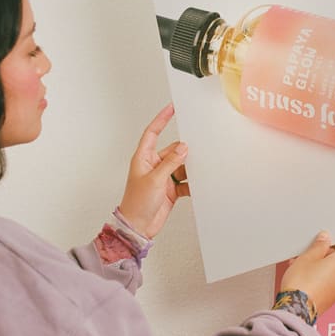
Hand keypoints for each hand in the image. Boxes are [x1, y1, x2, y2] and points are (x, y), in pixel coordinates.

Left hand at [118, 103, 189, 238]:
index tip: (171, 108)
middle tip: (197, 149)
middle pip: (172, 151)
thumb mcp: (155, 180)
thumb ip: (171, 162)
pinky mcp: (170, 190)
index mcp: (143, 158)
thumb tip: (183, 147)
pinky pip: (184, 181)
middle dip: (184, 152)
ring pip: (181, 166)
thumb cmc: (137, 203)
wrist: (138, 227)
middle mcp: (153, 165)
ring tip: (197, 171)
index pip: (153, 133)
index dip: (161, 119)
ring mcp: (162, 178)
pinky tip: (195, 186)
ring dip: (188, 169)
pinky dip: (190, 183)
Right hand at [279, 232, 334, 315]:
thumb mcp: (307, 257)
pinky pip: (329, 283)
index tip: (330, 240)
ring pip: (334, 272)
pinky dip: (320, 278)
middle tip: (311, 253)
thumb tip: (325, 239)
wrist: (296, 309)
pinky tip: (305, 278)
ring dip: (322, 267)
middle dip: (327, 255)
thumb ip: (319, 245)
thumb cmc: (301, 284)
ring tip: (303, 267)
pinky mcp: (332, 299)